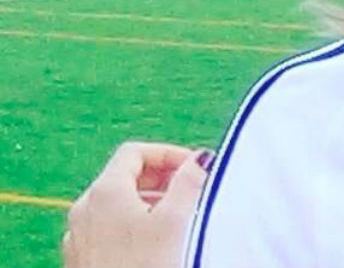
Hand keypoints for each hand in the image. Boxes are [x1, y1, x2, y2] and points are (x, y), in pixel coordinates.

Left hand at [63, 142, 210, 267]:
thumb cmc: (144, 266)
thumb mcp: (174, 219)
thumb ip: (188, 181)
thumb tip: (200, 159)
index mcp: (104, 191)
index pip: (135, 152)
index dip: (168, 153)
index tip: (193, 167)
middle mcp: (84, 207)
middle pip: (123, 175)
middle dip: (160, 178)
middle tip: (189, 190)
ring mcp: (78, 233)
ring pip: (115, 202)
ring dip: (147, 201)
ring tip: (175, 218)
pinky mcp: (80, 256)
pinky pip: (106, 226)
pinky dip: (130, 223)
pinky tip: (151, 243)